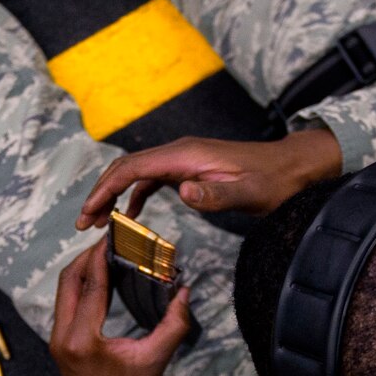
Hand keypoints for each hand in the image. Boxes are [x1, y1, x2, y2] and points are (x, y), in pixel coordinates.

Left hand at [48, 239, 193, 375]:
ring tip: (106, 254)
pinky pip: (65, 303)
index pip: (91, 286)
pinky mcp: (58, 342)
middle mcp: (62, 337)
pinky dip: (80, 286)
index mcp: (83, 340)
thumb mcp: (155, 360)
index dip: (101, 257)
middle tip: (110, 240)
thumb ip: (173, 325)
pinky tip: (99, 279)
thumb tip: (185, 291)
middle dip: (87, 256)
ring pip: (63, 291)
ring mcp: (56, 339)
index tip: (113, 235)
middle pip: (68, 281)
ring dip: (82, 270)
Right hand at [75, 129, 342, 229]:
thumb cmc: (272, 181)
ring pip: (136, 173)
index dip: (106, 189)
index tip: (89, 213)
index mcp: (186, 155)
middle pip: (126, 168)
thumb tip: (183, 192)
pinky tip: (130, 216)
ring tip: (98, 222)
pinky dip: (135, 195)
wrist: (292, 168)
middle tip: (84, 223)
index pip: (132, 168)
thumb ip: (215, 194)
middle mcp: (179, 153)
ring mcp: (183, 160)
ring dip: (114, 195)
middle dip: (101, 192)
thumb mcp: (248, 193)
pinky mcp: (189, 169)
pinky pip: (152, 179)